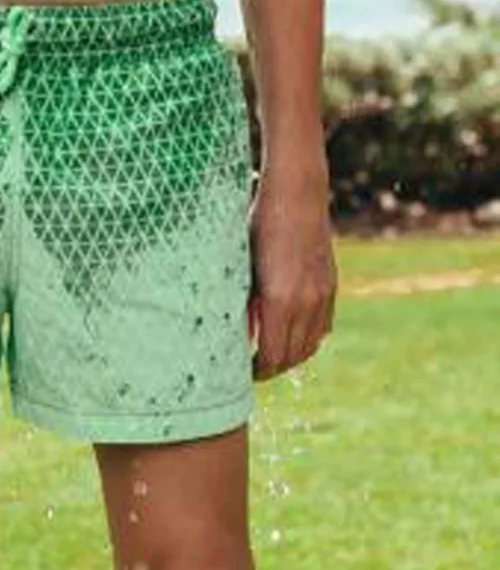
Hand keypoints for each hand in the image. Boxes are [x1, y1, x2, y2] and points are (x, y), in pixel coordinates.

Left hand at [247, 159, 336, 379]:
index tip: (241, 374)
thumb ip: (243, 302)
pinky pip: (324, 326)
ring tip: (270, 357)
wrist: (297, 194)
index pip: (271, 356)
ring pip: (311, 345)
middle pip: (292, 357)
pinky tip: (291, 335)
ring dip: (291, 357)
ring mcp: (322, 294)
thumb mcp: (241, 264)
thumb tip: (238, 334)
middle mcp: (305, 302)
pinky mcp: (331, 285)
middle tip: (251, 371)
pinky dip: (308, 339)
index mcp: (278, 300)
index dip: (256, 372)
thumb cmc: (257, 224)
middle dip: (272, 369)